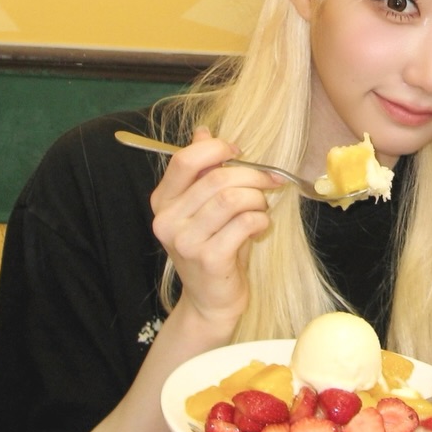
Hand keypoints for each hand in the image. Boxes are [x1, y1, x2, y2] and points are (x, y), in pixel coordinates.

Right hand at [149, 127, 278, 326]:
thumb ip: (202, 171)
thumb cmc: (214, 247)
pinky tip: (259, 227)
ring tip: (260, 208)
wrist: (211, 300)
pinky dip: (260, 220)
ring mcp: (185, 242)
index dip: (216, 149)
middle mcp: (167, 220)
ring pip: (232, 199)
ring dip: (257, 199)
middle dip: (252, 175)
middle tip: (269, 182)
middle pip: (217, 179)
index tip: (239, 153)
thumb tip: (203, 131)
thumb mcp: (204, 206)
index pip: (184, 160)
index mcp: (163, 201)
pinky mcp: (208, 259)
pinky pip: (244, 223)